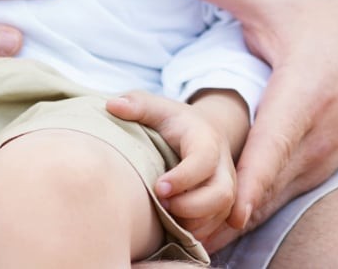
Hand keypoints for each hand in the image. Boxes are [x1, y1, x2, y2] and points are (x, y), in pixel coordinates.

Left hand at [106, 91, 239, 247]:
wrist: (199, 131)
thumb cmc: (171, 122)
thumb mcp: (156, 108)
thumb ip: (137, 105)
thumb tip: (112, 105)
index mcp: (205, 140)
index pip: (204, 159)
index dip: (183, 177)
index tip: (158, 187)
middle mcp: (222, 166)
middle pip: (221, 194)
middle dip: (191, 207)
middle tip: (162, 205)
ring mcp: (226, 186)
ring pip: (221, 214)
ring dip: (194, 223)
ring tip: (166, 219)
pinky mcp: (223, 204)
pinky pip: (218, 226)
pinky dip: (198, 233)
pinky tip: (176, 230)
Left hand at [146, 0, 337, 234]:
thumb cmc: (318, 14)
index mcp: (303, 90)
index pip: (277, 143)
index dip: (254, 178)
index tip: (231, 209)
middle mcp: (319, 133)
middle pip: (270, 186)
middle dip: (227, 212)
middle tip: (181, 231)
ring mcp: (324, 158)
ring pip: (276, 200)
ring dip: (235, 223)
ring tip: (190, 243)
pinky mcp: (321, 171)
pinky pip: (282, 200)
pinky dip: (251, 217)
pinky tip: (214, 236)